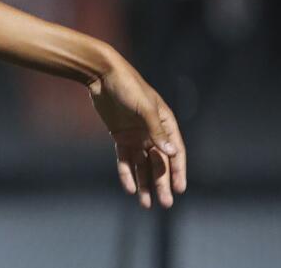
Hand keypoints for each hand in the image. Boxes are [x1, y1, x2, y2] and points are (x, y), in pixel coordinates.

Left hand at [88, 60, 186, 208]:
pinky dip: (127, 174)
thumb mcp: (144, 108)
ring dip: (145, 183)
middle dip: (162, 183)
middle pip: (159, 162)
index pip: (175, 152)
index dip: (178, 171)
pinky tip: (129, 189)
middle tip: (165, 203)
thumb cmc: (128, 86)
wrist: (101, 75)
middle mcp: (152, 132)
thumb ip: (157, 132)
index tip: (179, 189)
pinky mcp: (120, 136)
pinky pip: (125, 159)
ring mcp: (136, 135)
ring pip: (142, 165)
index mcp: (165, 123)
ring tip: (147, 204)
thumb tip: (172, 153)